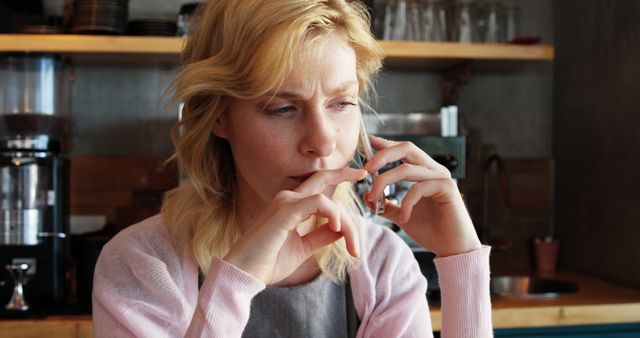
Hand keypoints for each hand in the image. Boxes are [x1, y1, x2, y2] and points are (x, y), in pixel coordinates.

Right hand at [223, 168, 365, 283]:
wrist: (244, 273)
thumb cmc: (267, 262)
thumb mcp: (303, 248)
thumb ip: (321, 236)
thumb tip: (342, 229)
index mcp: (291, 206)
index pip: (321, 193)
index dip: (339, 195)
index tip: (358, 194)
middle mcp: (288, 199)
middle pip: (322, 178)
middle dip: (344, 173)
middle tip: (364, 175)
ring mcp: (286, 202)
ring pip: (327, 198)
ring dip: (346, 221)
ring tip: (353, 245)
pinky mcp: (285, 211)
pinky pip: (319, 202)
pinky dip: (333, 214)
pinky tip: (338, 230)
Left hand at [363, 135, 480, 256]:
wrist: (451, 249)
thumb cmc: (431, 231)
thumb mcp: (402, 215)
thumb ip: (387, 205)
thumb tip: (368, 198)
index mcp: (425, 172)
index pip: (404, 150)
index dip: (386, 144)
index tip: (368, 142)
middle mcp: (434, 170)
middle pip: (406, 148)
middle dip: (383, 155)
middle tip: (366, 169)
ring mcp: (442, 178)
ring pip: (407, 168)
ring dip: (385, 181)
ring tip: (375, 199)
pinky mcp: (447, 189)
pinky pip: (418, 188)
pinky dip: (405, 203)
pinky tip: (404, 218)